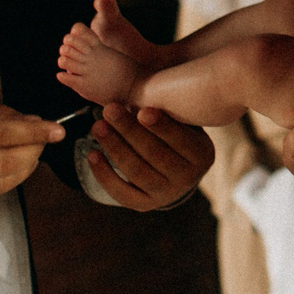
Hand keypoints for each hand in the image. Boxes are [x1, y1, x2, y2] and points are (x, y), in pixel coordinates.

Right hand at [0, 102, 61, 207]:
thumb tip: (28, 120)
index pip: (5, 133)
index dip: (36, 132)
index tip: (56, 130)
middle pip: (10, 161)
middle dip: (34, 151)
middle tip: (43, 141)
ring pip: (4, 182)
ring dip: (25, 168)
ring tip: (29, 154)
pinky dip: (6, 181)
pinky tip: (8, 169)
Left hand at [56, 21, 141, 105]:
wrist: (136, 88)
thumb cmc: (130, 72)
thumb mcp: (116, 55)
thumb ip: (104, 51)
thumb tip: (97, 49)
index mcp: (100, 47)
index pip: (79, 31)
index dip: (73, 36)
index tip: (75, 43)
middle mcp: (92, 57)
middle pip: (68, 45)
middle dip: (66, 49)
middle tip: (69, 55)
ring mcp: (88, 71)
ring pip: (63, 60)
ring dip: (64, 62)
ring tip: (68, 66)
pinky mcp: (84, 86)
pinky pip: (66, 78)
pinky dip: (63, 77)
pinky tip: (66, 77)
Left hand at [83, 102, 214, 209]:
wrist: (178, 170)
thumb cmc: (176, 133)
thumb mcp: (183, 122)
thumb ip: (169, 111)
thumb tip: (145, 89)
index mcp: (201, 154)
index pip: (180, 140)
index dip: (161, 126)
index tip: (143, 110)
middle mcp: (187, 179)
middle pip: (154, 154)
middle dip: (129, 130)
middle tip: (109, 109)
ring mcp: (165, 194)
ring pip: (136, 171)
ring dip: (114, 147)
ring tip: (98, 126)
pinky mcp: (144, 204)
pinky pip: (121, 192)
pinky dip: (104, 173)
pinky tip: (92, 154)